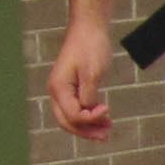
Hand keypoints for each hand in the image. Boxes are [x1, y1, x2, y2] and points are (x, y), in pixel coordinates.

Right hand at [47, 21, 123, 142]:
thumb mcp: (93, 72)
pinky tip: (103, 118)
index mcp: (59, 88)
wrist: (89, 28)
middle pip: (67, 121)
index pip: (73, 115)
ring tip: (107, 130)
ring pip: (71, 117)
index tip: (107, 109)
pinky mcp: (71, 87)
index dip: (91, 118)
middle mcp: (57, 91)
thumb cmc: (91, 47)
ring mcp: (63, 90)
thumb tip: (88, 112)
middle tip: (106, 136)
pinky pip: (76, 108)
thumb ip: (89, 95)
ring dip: (88, 126)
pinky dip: (89, 116)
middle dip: (86, 131)